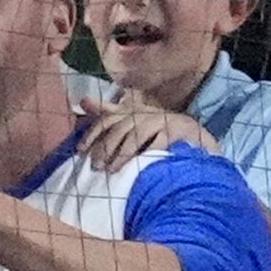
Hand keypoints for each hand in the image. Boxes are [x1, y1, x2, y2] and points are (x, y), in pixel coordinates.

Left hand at [77, 98, 216, 171]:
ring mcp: (161, 121)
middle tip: (96, 166)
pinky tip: (138, 166)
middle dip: (105, 148)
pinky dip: (147, 154)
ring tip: (112, 170)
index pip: (107, 120)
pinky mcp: (176, 132)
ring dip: (121, 154)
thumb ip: (108, 112)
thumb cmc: (154, 127)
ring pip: (136, 137)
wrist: (190, 131)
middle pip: (119, 130)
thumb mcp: (130, 117)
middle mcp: (144, 113)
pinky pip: (159, 144)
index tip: (80, 151)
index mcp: (132, 111)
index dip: (91, 135)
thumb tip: (83, 100)